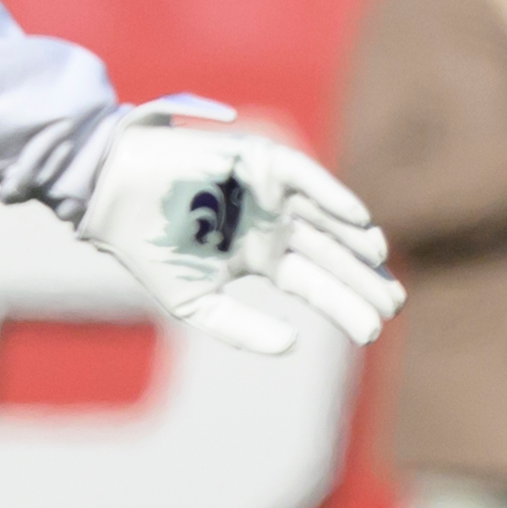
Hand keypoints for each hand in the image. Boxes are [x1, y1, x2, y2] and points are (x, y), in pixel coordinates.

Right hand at [77, 96, 402, 352]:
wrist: (113, 198)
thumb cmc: (149, 249)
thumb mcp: (197, 304)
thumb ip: (242, 328)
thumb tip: (292, 347)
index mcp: (260, 256)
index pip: (314, 284)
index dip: (345, 305)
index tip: (375, 330)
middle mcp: (273, 224)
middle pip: (330, 255)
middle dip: (361, 280)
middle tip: (394, 305)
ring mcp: (270, 192)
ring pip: (326, 218)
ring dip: (355, 240)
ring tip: (380, 262)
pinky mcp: (260, 160)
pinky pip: (307, 179)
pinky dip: (333, 196)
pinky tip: (359, 221)